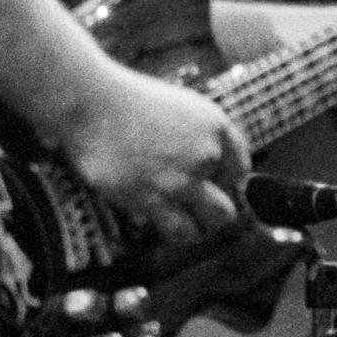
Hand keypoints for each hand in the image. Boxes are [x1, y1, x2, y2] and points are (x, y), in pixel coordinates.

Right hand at [55, 60, 251, 246]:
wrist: (94, 104)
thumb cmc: (133, 103)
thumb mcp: (184, 107)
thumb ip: (205, 137)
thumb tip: (217, 170)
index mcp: (216, 126)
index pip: (241, 171)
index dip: (229, 185)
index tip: (215, 190)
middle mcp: (206, 154)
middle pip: (231, 203)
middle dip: (218, 211)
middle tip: (200, 211)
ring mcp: (180, 179)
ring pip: (212, 222)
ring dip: (201, 227)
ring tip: (187, 223)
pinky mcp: (151, 198)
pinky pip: (180, 230)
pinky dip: (177, 232)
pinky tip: (167, 223)